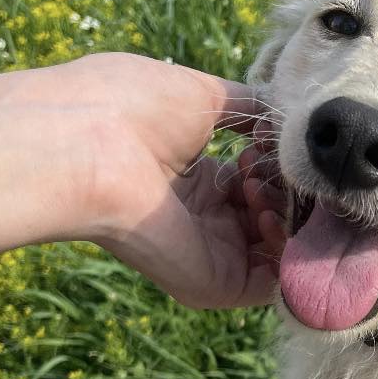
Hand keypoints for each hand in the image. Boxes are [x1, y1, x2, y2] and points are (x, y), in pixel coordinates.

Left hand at [58, 53, 286, 307]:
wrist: (91, 144)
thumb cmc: (133, 108)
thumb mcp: (202, 94)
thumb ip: (250, 108)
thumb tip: (286, 117)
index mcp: (194, 179)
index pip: (255, 184)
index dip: (274, 164)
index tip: (270, 143)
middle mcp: (201, 221)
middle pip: (270, 218)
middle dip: (283, 191)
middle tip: (264, 167)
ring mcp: (208, 255)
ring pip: (277, 251)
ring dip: (285, 217)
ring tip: (258, 187)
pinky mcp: (213, 283)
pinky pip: (270, 284)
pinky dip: (284, 252)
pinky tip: (266, 216)